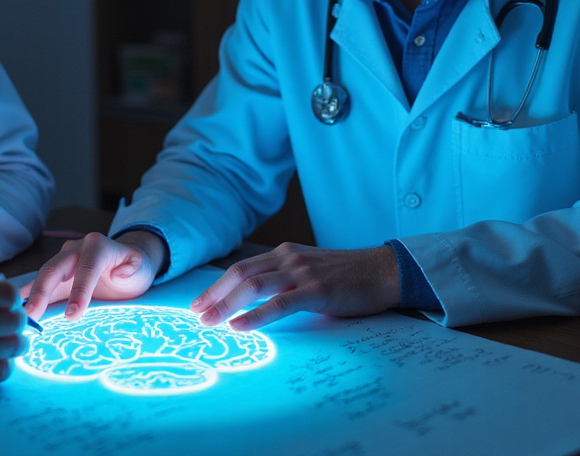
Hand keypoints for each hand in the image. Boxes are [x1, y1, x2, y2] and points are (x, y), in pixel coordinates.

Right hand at [22, 231, 165, 320]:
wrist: (126, 263)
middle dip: (41, 292)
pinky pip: (37, 283)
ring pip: (42, 276)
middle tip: (31, 315)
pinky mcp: (55, 276)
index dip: (78, 292)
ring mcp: (61, 261)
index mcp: (97, 246)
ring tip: (17, 314)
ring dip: (29, 296)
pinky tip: (13, 308)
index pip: (86, 269)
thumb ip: (133, 267)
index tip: (72, 316)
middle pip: (54, 269)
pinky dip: (25, 295)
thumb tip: (118, 274)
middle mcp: (75, 249)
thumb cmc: (134, 267)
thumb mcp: (141, 266)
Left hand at [191, 243, 400, 330]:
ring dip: (227, 304)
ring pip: (254, 286)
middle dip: (214, 295)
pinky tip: (240, 326)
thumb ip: (286, 279)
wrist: (384, 271)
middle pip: (240, 274)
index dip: (217, 285)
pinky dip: (256, 316)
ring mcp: (302, 273)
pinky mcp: (317, 290)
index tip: (199, 302)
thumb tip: (258, 299)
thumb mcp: (310, 271)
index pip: (241, 268)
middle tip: (195, 314)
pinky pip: (279, 304)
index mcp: (284, 254)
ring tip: (210, 321)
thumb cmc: (348, 277)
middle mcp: (289, 259)